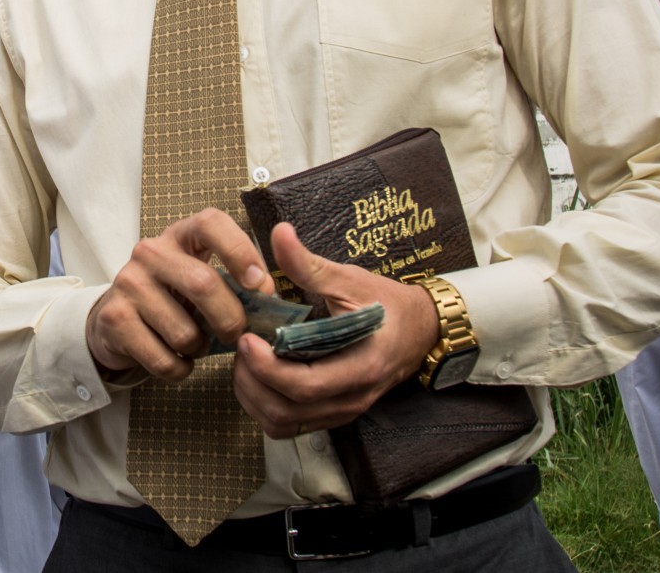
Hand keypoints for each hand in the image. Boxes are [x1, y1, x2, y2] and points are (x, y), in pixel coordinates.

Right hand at [85, 207, 275, 381]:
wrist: (119, 321)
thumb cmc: (175, 297)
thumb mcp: (203, 278)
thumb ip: (236, 282)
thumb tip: (267, 293)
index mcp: (180, 235)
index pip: (211, 223)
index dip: (240, 251)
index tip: (258, 285)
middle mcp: (150, 252)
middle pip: (203, 283)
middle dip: (230, 319)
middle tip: (236, 335)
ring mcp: (128, 283)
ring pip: (184, 332)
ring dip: (200, 349)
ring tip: (196, 344)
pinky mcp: (113, 318)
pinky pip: (163, 359)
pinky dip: (180, 369)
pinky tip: (178, 359)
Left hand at [233, 222, 440, 438]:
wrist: (419, 330)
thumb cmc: (386, 304)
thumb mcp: (350, 280)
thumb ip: (309, 264)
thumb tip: (280, 233)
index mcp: (361, 366)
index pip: (306, 385)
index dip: (268, 367)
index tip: (247, 339)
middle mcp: (352, 397)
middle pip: (287, 410)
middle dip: (253, 381)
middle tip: (241, 346)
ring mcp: (342, 411)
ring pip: (283, 424)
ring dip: (254, 397)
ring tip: (246, 361)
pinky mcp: (333, 414)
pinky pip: (290, 426)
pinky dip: (265, 407)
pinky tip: (258, 378)